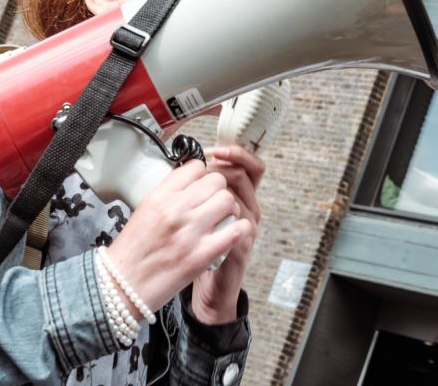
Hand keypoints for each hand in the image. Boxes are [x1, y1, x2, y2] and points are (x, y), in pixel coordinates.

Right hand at [106, 160, 251, 317]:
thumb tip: (189, 184)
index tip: (203, 186)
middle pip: (216, 181)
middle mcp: (175, 209)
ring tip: (223, 220)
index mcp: (159, 196)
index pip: (195, 167)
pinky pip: (235, 230)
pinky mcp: (202, 255)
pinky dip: (239, 230)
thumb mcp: (144, 212)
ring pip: (228, 201)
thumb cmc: (132, 252)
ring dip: (230, 209)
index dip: (204, 175)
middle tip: (215, 205)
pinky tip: (232, 234)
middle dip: (219, 191)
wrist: (122, 286)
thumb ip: (167, 196)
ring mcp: (190, 231)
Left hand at [191, 145, 264, 323]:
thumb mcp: (197, 211)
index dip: (234, 153)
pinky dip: (220, 223)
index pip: (248, 164)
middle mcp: (248, 208)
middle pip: (244, 174)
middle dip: (220, 170)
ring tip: (197, 203)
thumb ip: (199, 188)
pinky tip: (205, 225)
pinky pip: (240, 228)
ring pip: (239, 198)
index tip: (213, 149)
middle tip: (200, 176)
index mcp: (238, 195)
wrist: (207, 286)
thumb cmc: (199, 247)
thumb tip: (189, 163)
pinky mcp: (241, 248)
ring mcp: (247, 228)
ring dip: (217, 196)